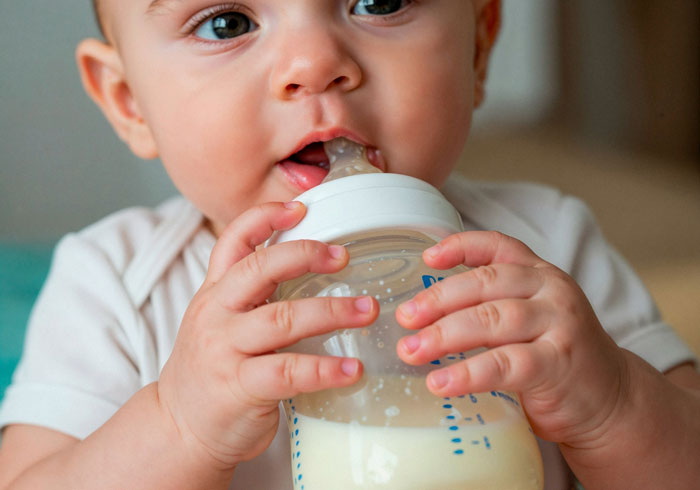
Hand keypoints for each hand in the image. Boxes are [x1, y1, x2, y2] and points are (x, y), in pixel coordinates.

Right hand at [157, 202, 377, 470]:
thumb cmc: (213, 373)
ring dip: (332, 311)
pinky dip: (325, 369)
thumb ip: (252, 297)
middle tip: (345, 256)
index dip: (264, 217)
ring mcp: (225, 350)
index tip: (300, 207)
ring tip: (368, 310)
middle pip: (259, 269)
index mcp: (214, 293)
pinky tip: (352, 369)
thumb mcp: (220, 323)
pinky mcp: (239, 388)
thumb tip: (310, 271)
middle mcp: (215, 313)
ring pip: (282, 318)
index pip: (233, 241)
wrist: (178, 429)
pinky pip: (289, 372)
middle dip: (305, 255)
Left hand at [395, 231, 628, 445]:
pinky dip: (468, 373)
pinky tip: (440, 382)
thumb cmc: (554, 358)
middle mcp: (551, 290)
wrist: (611, 401)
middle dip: (438, 299)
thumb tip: (421, 316)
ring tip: (411, 350)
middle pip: (486, 282)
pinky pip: (506, 364)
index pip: (498, 246)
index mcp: (539, 273)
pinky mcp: (559, 363)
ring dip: (445, 335)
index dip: (460, 246)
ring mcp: (559, 324)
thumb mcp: (528, 319)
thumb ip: (490, 307)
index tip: (426, 258)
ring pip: (493, 319)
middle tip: (404, 318)